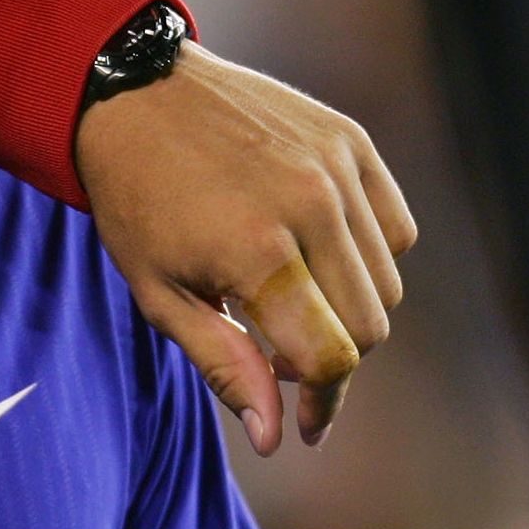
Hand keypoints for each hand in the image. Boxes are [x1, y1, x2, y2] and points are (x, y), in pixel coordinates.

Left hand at [73, 43, 414, 454]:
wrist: (132, 91)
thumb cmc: (135, 198)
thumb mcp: (158, 291)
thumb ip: (223, 364)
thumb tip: (275, 437)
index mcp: (258, 252)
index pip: (333, 357)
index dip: (322, 402)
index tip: (304, 423)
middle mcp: (311, 206)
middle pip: (369, 327)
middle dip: (331, 359)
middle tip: (278, 353)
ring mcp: (337, 168)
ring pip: (387, 283)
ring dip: (348, 308)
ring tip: (288, 296)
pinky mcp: (351, 141)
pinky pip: (396, 229)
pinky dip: (369, 255)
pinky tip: (316, 250)